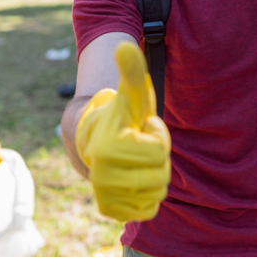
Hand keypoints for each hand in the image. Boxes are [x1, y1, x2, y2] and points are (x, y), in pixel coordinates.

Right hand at [75, 42, 170, 221]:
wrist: (95, 142)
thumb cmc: (121, 117)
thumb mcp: (131, 95)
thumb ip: (132, 72)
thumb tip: (125, 46)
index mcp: (109, 148)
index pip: (160, 150)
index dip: (157, 135)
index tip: (140, 128)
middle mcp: (102, 176)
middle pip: (161, 175)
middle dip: (157, 158)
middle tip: (139, 146)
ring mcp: (105, 196)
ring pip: (157, 192)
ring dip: (155, 175)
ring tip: (138, 161)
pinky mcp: (111, 211)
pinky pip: (148, 209)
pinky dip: (148, 196)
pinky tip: (135, 179)